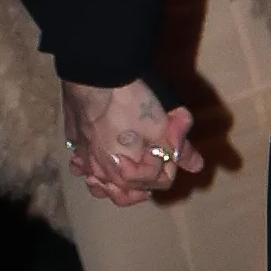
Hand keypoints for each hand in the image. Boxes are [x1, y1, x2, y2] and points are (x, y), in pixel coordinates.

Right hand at [62, 75, 201, 207]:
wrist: (95, 76)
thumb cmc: (131, 103)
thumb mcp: (162, 126)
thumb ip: (178, 149)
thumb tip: (196, 165)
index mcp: (126, 175)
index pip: (159, 182)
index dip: (171, 163)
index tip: (174, 141)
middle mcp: (101, 173)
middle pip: (126, 195)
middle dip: (145, 185)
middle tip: (156, 165)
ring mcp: (83, 159)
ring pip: (98, 186)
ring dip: (114, 184)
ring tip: (127, 171)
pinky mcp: (73, 141)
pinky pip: (80, 164)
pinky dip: (89, 167)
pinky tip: (98, 156)